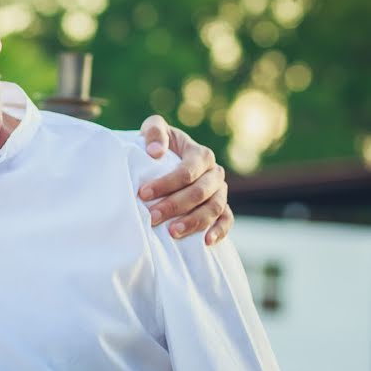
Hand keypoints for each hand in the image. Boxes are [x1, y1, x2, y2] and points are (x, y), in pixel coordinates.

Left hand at [137, 115, 232, 245]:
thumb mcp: (154, 129)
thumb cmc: (159, 144)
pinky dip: (220, 231)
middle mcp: (214, 173)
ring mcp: (220, 191)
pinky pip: (227, 220)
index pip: (187, 172)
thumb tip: (155, 152)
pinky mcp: (222, 207)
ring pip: (214, 208)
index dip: (166, 183)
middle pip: (199, 192)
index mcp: (201, 154)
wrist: (166, 157)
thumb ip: (154, 133)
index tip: (143, 193)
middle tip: (152, 217)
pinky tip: (206, 242)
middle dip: (175, 206)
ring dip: (193, 222)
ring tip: (172, 232)